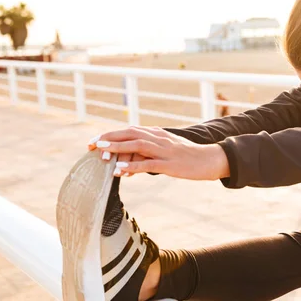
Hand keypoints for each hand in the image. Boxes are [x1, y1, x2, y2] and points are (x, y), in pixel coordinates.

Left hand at [87, 126, 229, 180]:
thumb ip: (149, 152)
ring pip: (137, 145)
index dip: (111, 134)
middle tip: (90, 144)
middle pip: (130, 133)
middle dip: (109, 137)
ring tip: (100, 151)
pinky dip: (132, 166)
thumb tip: (129, 162)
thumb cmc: (188, 157)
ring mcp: (165, 151)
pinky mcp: (170, 164)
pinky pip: (148, 164)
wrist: (210, 160)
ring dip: (118, 147)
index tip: (94, 141)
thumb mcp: (168, 149)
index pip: (130, 130)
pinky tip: (120, 171)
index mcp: (158, 134)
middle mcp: (159, 138)